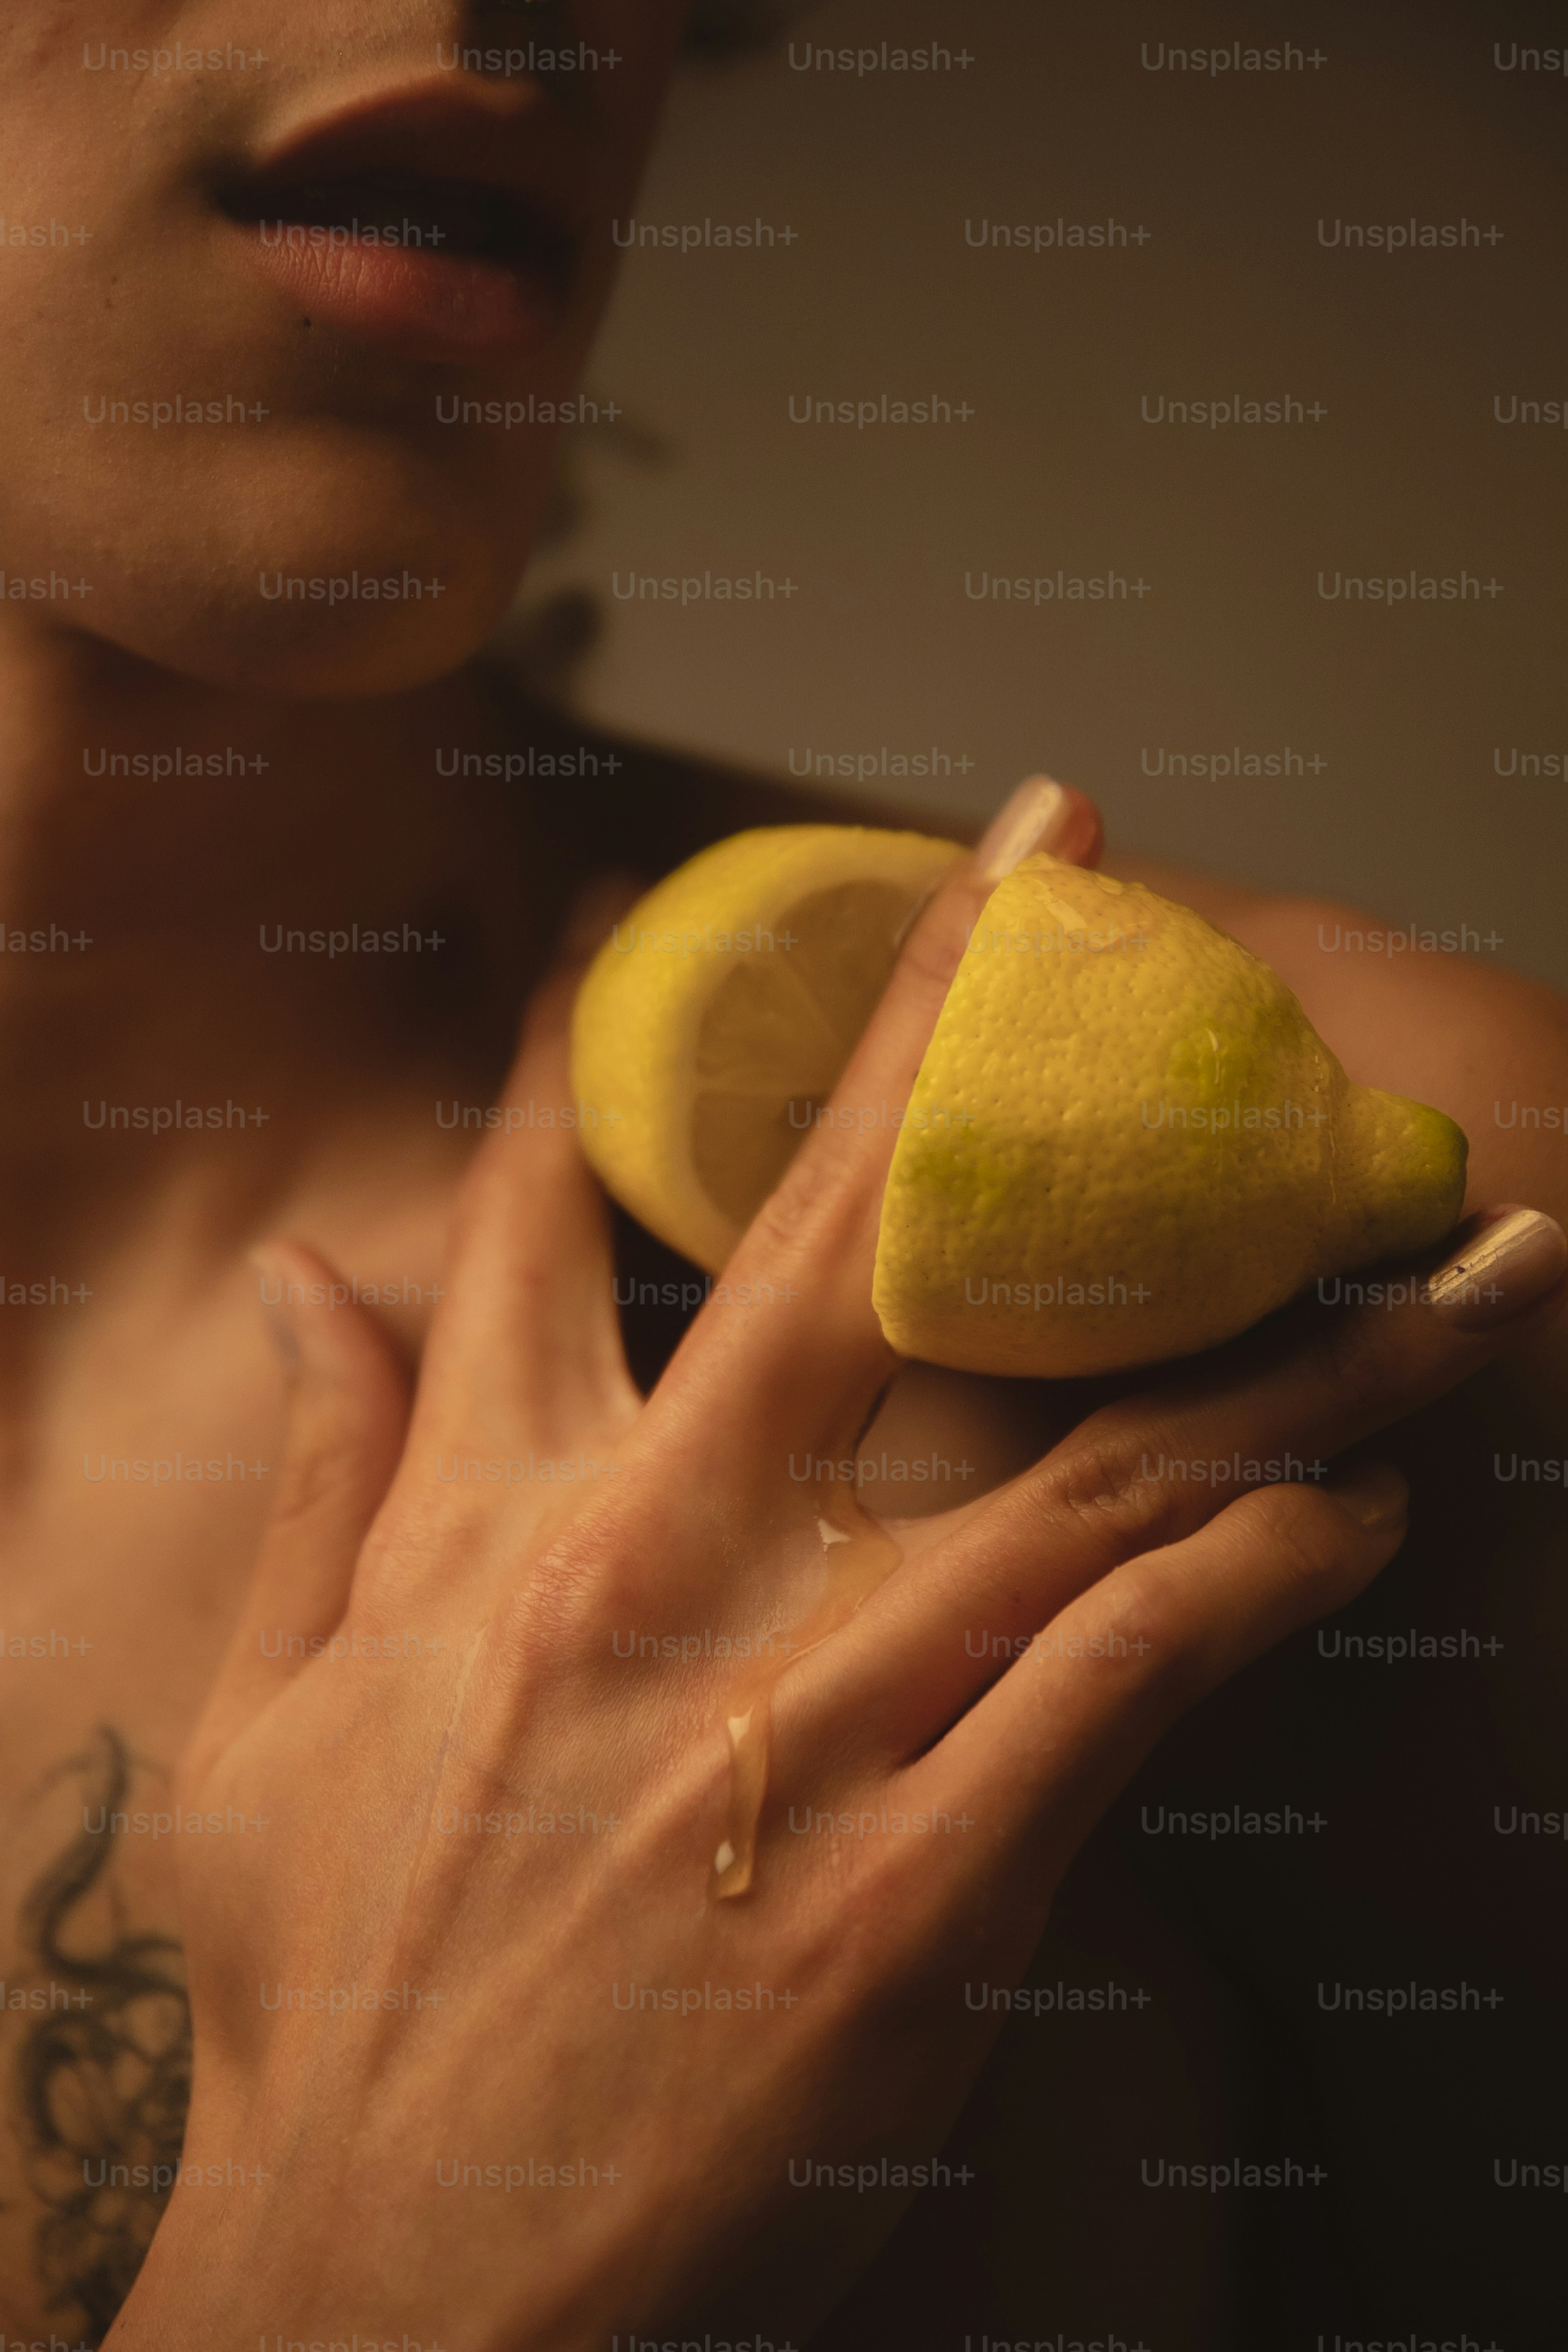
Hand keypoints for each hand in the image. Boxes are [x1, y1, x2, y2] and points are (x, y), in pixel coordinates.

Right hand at [107, 785, 1567, 2350]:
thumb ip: (313, 1476)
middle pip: (858, 1253)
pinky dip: (1258, 1571)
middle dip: (973, 1035)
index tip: (670, 909)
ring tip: (1455, 1252)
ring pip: (1093, 1464)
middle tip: (1103, 875)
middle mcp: (669, 1585)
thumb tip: (304, 1278)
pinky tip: (1362, 1500)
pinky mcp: (921, 1901)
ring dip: (1290, 1346)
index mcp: (502, 1533)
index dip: (624, 1024)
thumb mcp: (261, 1720)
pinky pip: (1135, 1677)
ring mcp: (808, 1737)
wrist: (376, 2287)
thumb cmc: (323, 1990)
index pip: (562, 1208)